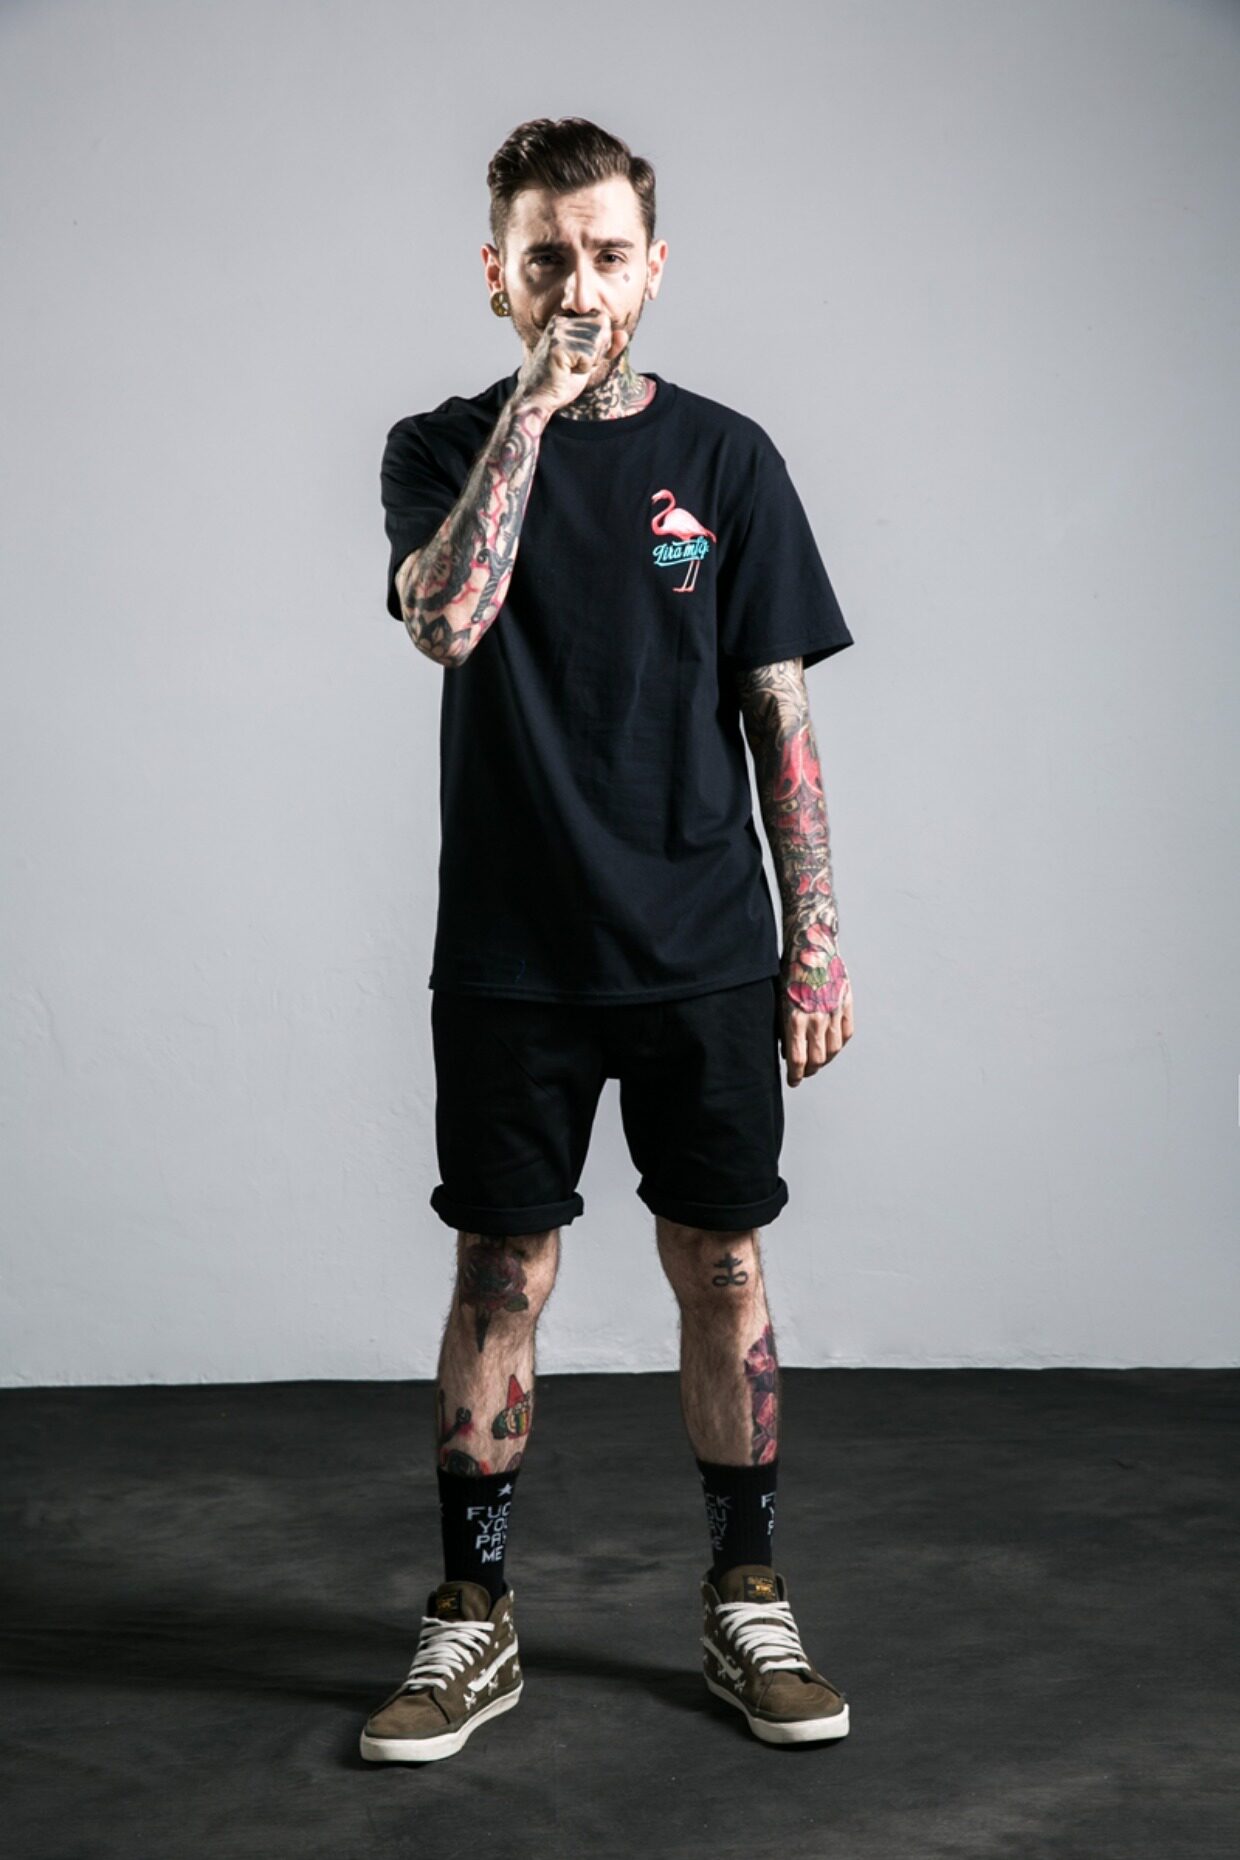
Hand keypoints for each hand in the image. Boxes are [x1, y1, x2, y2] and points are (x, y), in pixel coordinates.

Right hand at [514, 308, 628, 413]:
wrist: (540, 398)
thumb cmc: (563, 379)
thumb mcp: (591, 358)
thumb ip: (607, 345)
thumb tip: (623, 334)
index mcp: (566, 318)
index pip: (602, 319)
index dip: (599, 342)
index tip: (580, 355)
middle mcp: (561, 320)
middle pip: (602, 326)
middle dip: (597, 350)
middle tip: (576, 363)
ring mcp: (558, 332)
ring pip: (597, 341)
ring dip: (590, 360)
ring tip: (571, 367)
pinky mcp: (558, 346)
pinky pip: (589, 355)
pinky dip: (584, 368)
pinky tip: (568, 371)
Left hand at [777, 922, 853, 1085]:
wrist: (811, 942)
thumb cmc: (788, 968)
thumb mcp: (777, 997)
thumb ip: (782, 1024)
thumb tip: (785, 1047)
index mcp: (795, 1017)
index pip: (798, 1059)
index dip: (796, 1075)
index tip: (793, 1081)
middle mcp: (816, 1017)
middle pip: (818, 1059)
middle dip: (809, 1071)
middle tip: (804, 1074)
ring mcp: (834, 1011)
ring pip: (833, 1049)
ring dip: (825, 1060)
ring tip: (818, 1062)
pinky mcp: (846, 1003)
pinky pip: (845, 1033)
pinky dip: (839, 1044)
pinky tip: (831, 1046)